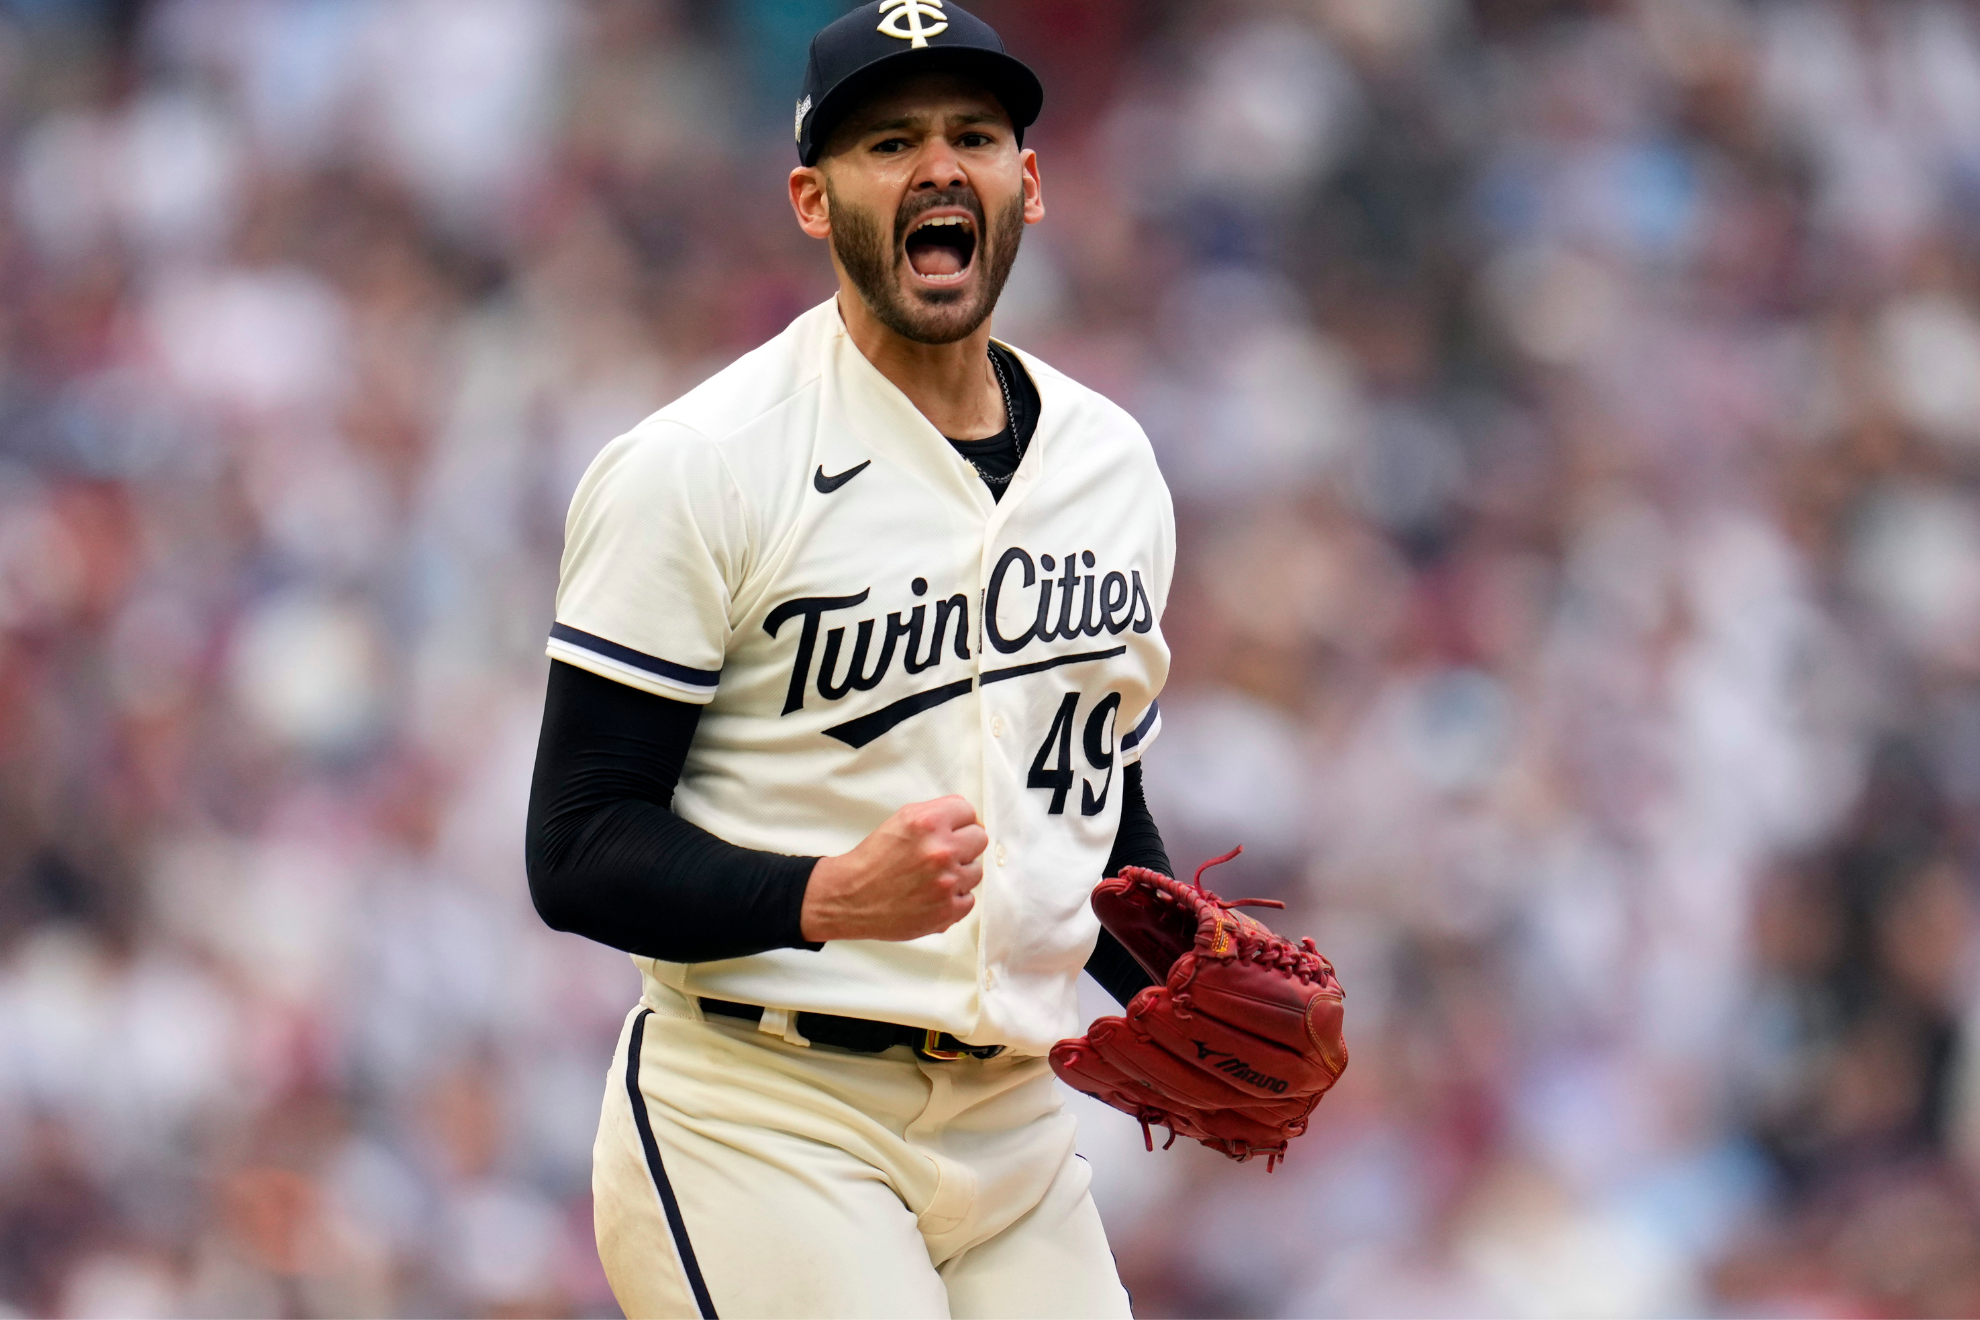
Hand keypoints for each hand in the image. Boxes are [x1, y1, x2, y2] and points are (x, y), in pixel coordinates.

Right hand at [800, 796, 987, 942]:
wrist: (850, 898)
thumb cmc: (873, 859)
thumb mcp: (901, 820)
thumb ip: (937, 813)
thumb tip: (970, 819)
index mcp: (928, 822)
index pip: (968, 811)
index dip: (958, 822)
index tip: (950, 831)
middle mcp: (940, 850)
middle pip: (979, 839)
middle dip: (963, 845)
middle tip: (941, 854)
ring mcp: (946, 882)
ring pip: (976, 871)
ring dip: (959, 874)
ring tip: (932, 877)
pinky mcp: (947, 911)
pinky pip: (969, 899)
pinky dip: (953, 899)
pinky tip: (932, 896)